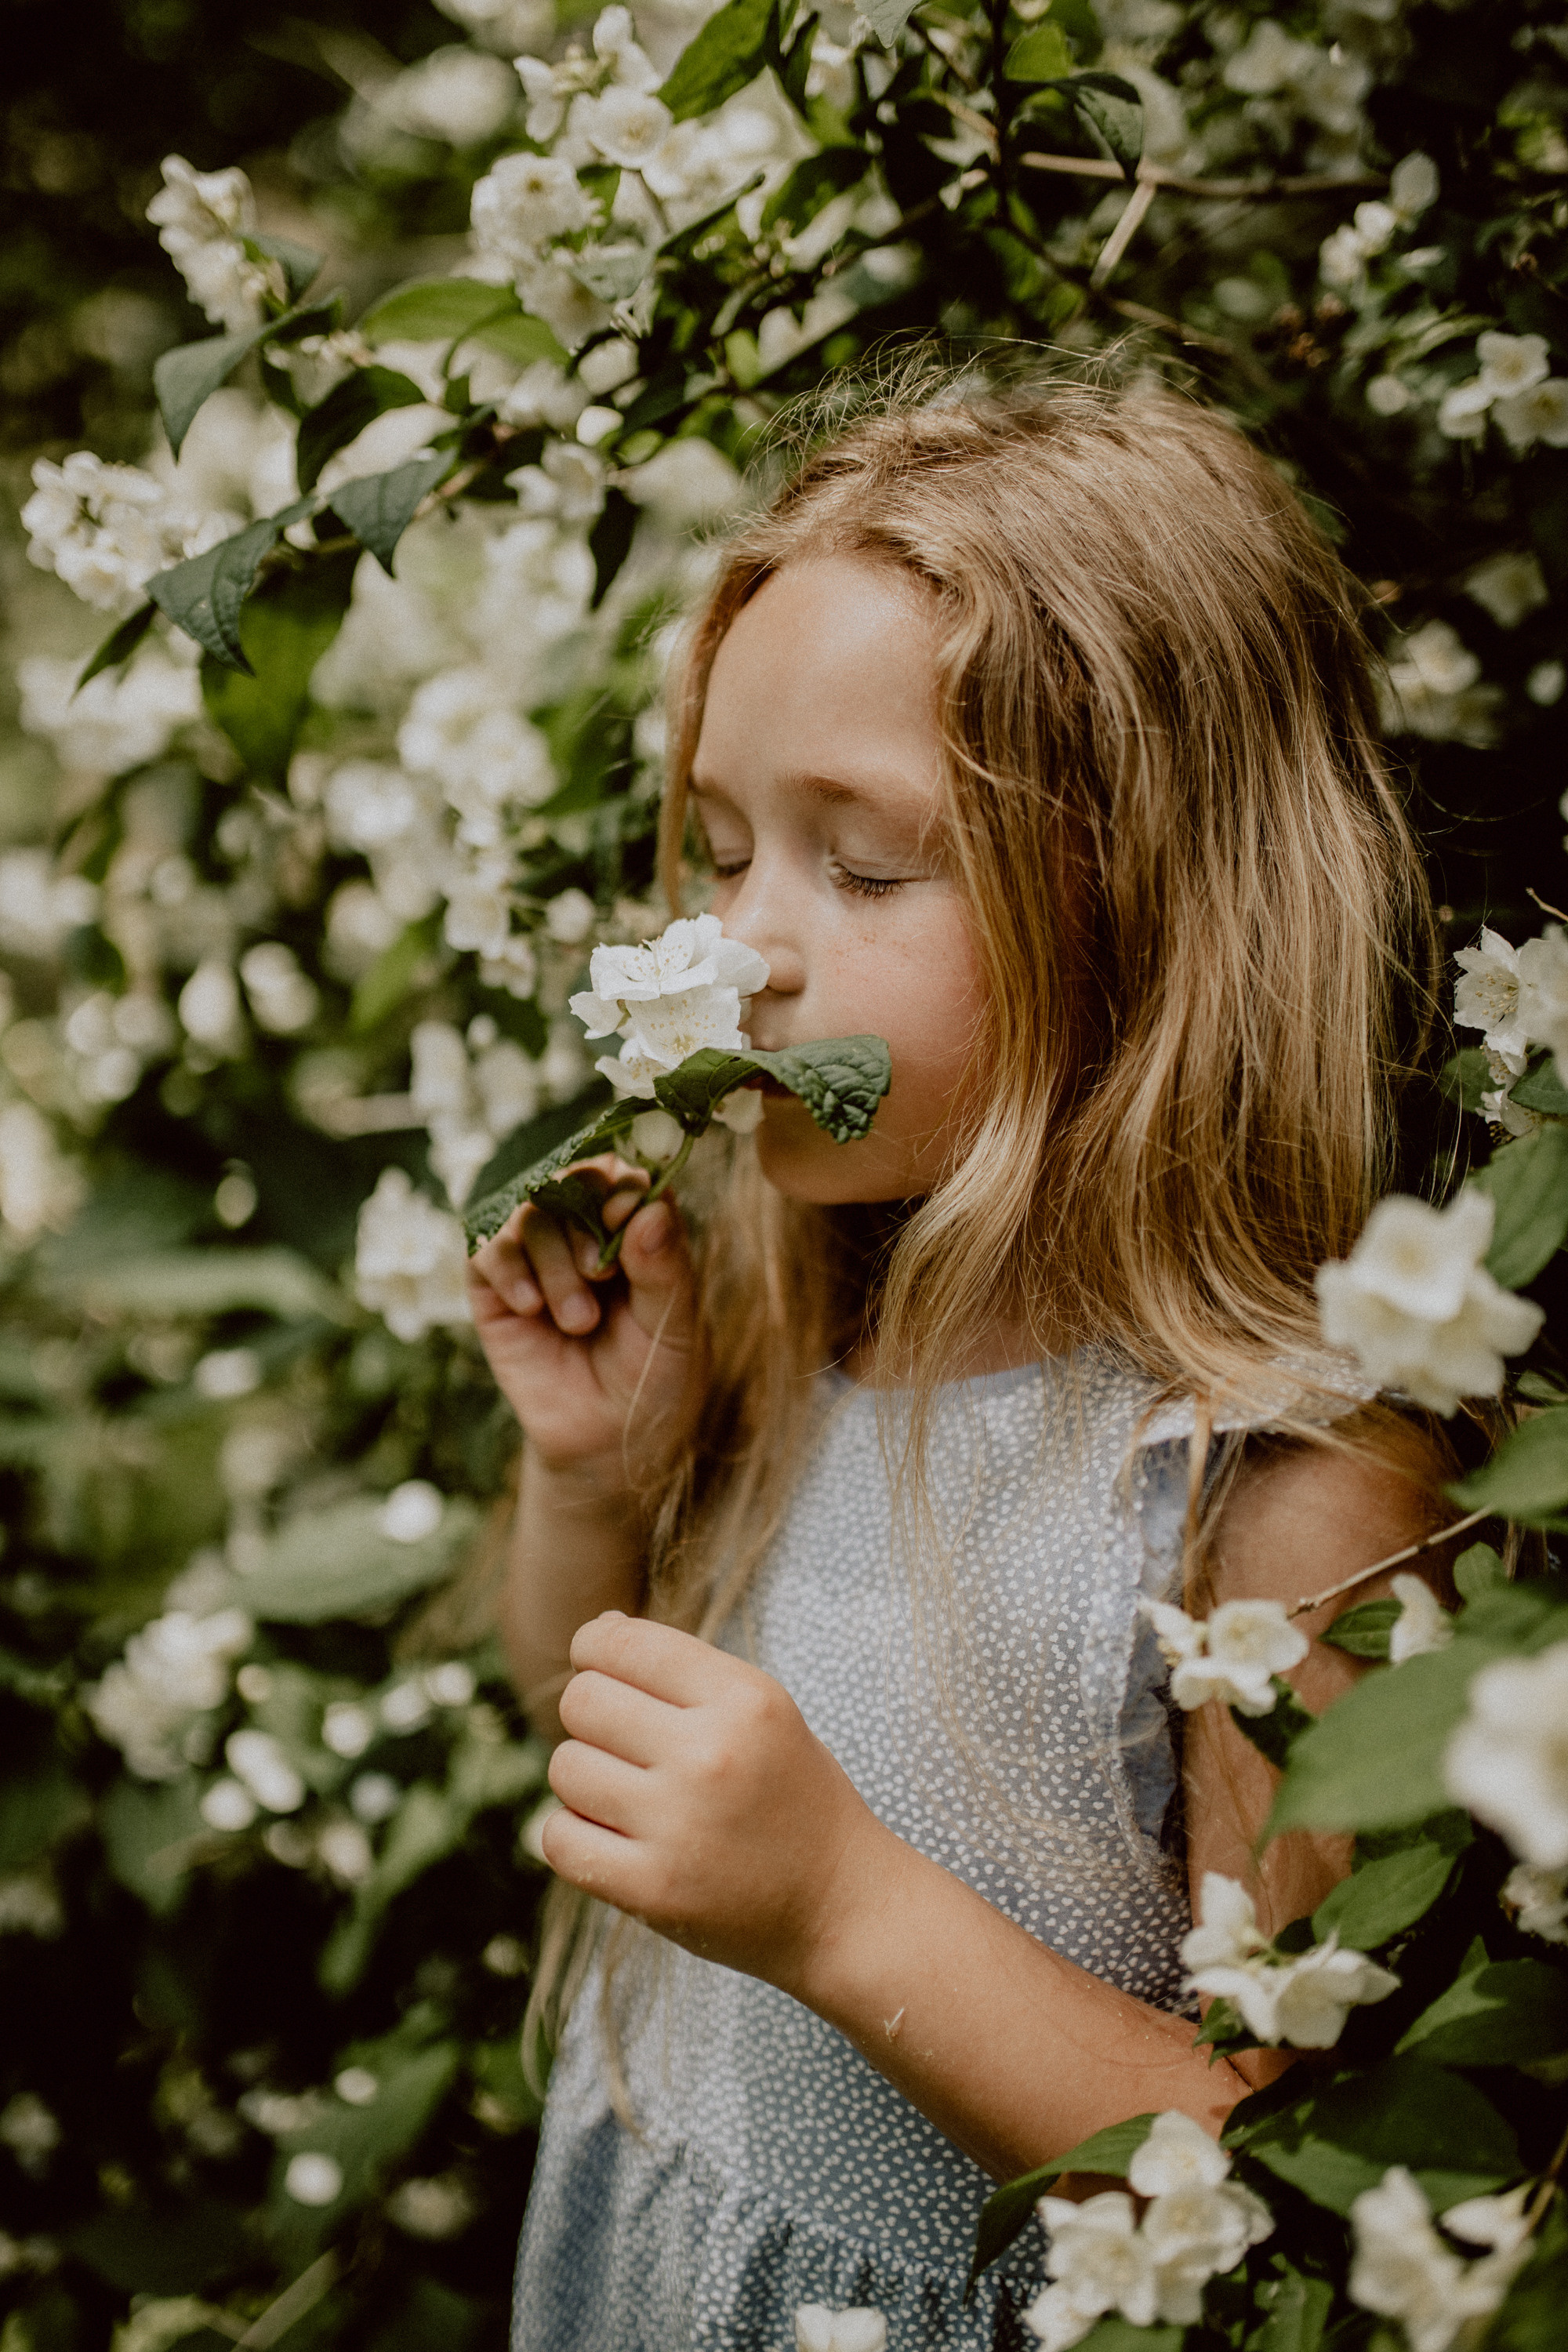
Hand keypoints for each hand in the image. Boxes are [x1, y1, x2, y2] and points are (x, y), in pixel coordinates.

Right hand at [467, 1159, 702, 1490]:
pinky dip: (508, 1269)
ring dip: (554, 1261)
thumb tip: (651, 1206)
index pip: (628, 1173)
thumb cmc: (653, 1382)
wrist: (604, 1445)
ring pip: (531, 1212)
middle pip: (574, 1180)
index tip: (625, 1214)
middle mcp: (587, 1233)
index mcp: (640, 1232)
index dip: (623, 1183)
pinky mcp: (495, 1287)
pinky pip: (486, 1248)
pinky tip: (531, 1307)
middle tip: (602, 1274)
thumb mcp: (675, 1329)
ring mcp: (538, 1256)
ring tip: (577, 1321)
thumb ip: (666, 1268)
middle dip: (586, 1224)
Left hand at [543, 1612, 890, 1996]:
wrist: (840, 1905)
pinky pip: (558, 1837)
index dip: (593, 1649)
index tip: (603, 1671)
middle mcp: (711, 1754)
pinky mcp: (651, 1889)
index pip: (621, 1644)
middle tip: (623, 1742)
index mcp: (745, 1700)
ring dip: (583, 1777)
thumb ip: (683, 1669)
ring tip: (627, 1793)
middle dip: (591, 1715)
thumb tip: (597, 1633)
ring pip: (566, 1766)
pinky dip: (573, 1834)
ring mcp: (679, 1825)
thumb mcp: (763, 1711)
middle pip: (582, 1700)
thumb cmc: (792, 1795)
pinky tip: (613, 1836)